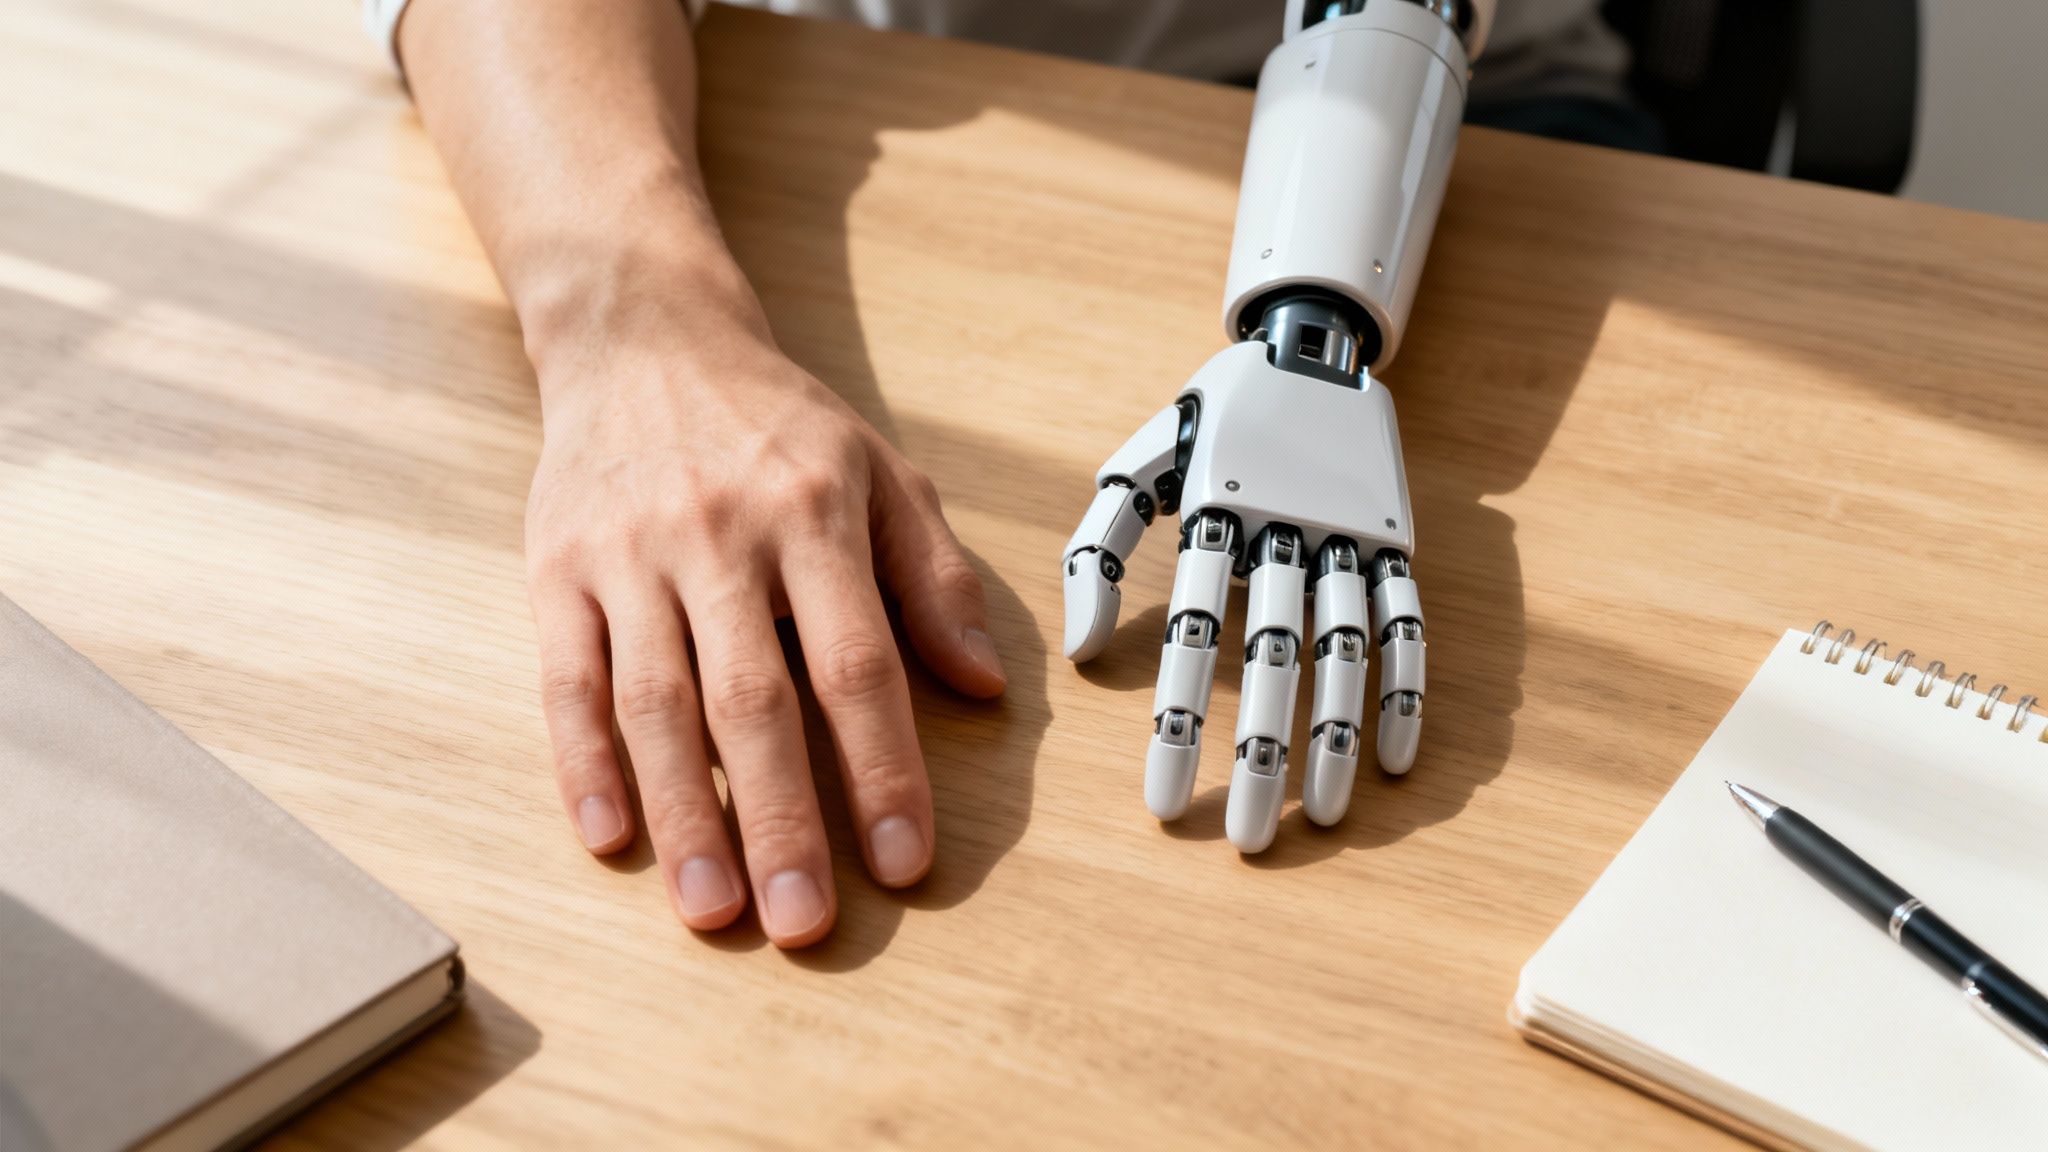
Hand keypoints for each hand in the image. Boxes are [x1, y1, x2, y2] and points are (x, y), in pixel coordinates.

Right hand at [525, 328, 1005, 947]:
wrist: (641, 338)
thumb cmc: (778, 425)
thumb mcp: (880, 472)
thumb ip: (934, 578)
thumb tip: (983, 686)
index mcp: (812, 514)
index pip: (856, 662)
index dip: (881, 767)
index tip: (904, 860)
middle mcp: (718, 537)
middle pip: (751, 700)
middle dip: (780, 821)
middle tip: (803, 925)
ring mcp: (628, 556)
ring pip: (654, 703)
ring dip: (683, 814)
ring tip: (711, 910)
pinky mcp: (556, 570)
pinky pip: (566, 679)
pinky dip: (583, 762)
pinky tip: (610, 837)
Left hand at [1060, 336, 1425, 854]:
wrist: (1300, 344)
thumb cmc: (1202, 425)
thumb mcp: (1136, 468)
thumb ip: (1098, 555)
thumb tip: (1085, 656)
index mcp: (1217, 511)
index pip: (1195, 636)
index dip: (1182, 720)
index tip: (1166, 801)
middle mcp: (1288, 525)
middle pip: (1276, 657)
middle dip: (1263, 755)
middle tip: (1249, 842)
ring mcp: (1350, 532)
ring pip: (1346, 648)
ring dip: (1336, 737)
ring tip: (1323, 818)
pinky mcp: (1397, 536)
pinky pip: (1408, 620)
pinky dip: (1404, 689)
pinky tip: (1395, 763)